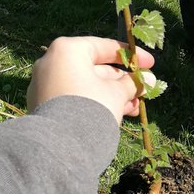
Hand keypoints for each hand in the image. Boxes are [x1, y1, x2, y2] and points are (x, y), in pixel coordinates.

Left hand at [27, 37, 155, 123]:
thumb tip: (147, 80)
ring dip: (112, 94)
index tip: (150, 65)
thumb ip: (132, 83)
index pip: (106, 47)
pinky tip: (116, 114)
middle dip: (122, 81)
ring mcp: (44, 84)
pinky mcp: (43, 104)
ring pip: (86, 84)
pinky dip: (94, 102)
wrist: (60, 146)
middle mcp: (52, 62)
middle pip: (96, 68)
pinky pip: (74, 96)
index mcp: (69, 50)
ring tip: (134, 108)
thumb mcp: (117, 93)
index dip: (133, 56)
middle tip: (142, 90)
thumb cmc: (91, 108)